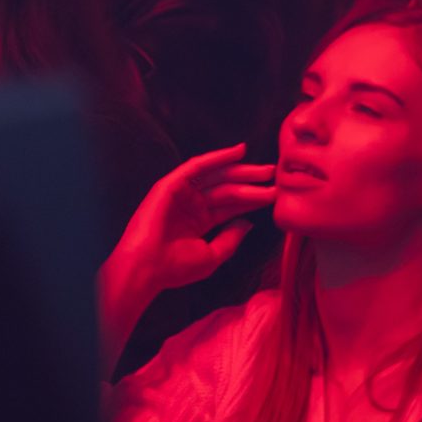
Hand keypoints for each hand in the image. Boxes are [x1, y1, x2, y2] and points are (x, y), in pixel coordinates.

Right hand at [114, 145, 275, 295]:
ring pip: (216, 176)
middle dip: (251, 181)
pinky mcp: (170, 185)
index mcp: (198, 221)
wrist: (147, 270)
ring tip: (264, 168)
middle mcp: (190, 205)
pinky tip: (238, 152)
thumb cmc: (175, 269)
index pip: (231, 205)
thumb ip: (231, 238)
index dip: (252, 198)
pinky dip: (217, 157)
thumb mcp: (212, 256)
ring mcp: (180, 194)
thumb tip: (248, 222)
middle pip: (226, 188)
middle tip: (274, 175)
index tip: (274, 193)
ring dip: (240, 169)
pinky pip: (197, 166)